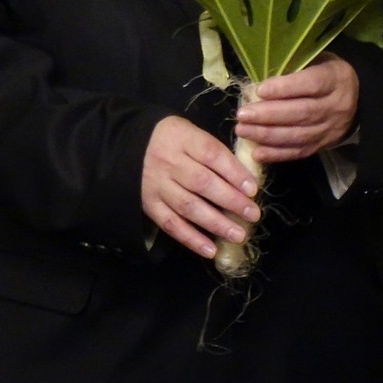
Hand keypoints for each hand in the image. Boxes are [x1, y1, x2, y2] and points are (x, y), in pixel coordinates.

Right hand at [142, 115, 261, 259]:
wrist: (129, 144)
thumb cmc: (171, 139)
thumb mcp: (190, 132)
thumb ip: (214, 151)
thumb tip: (245, 179)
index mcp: (183, 138)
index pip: (212, 155)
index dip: (234, 173)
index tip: (253, 189)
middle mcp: (169, 162)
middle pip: (202, 183)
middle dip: (231, 201)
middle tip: (253, 214)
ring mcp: (157, 185)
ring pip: (188, 207)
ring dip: (216, 223)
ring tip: (239, 235)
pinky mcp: (149, 205)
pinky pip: (171, 224)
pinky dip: (191, 239)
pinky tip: (210, 250)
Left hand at [234, 53, 358, 164]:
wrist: (359, 99)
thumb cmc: (328, 73)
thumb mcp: (318, 60)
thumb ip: (295, 66)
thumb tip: (260, 73)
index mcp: (335, 79)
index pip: (310, 85)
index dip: (284, 88)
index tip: (259, 90)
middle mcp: (335, 106)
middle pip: (301, 113)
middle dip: (269, 115)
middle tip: (242, 114)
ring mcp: (330, 129)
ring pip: (298, 135)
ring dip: (267, 135)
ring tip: (242, 130)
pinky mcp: (323, 145)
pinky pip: (299, 152)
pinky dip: (277, 154)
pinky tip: (256, 152)